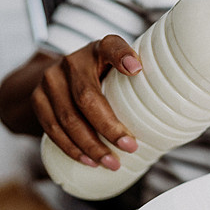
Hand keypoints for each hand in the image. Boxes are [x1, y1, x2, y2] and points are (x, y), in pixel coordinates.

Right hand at [31, 35, 142, 169]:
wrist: (58, 75)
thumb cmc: (100, 76)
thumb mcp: (117, 70)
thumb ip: (135, 82)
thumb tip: (172, 111)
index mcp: (98, 50)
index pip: (111, 47)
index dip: (123, 56)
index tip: (137, 69)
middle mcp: (71, 61)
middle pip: (87, 97)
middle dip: (109, 127)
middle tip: (130, 147)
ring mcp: (50, 80)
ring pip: (68, 118)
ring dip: (91, 145)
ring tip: (111, 163)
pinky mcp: (37, 99)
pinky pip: (52, 128)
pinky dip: (71, 148)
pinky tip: (89, 160)